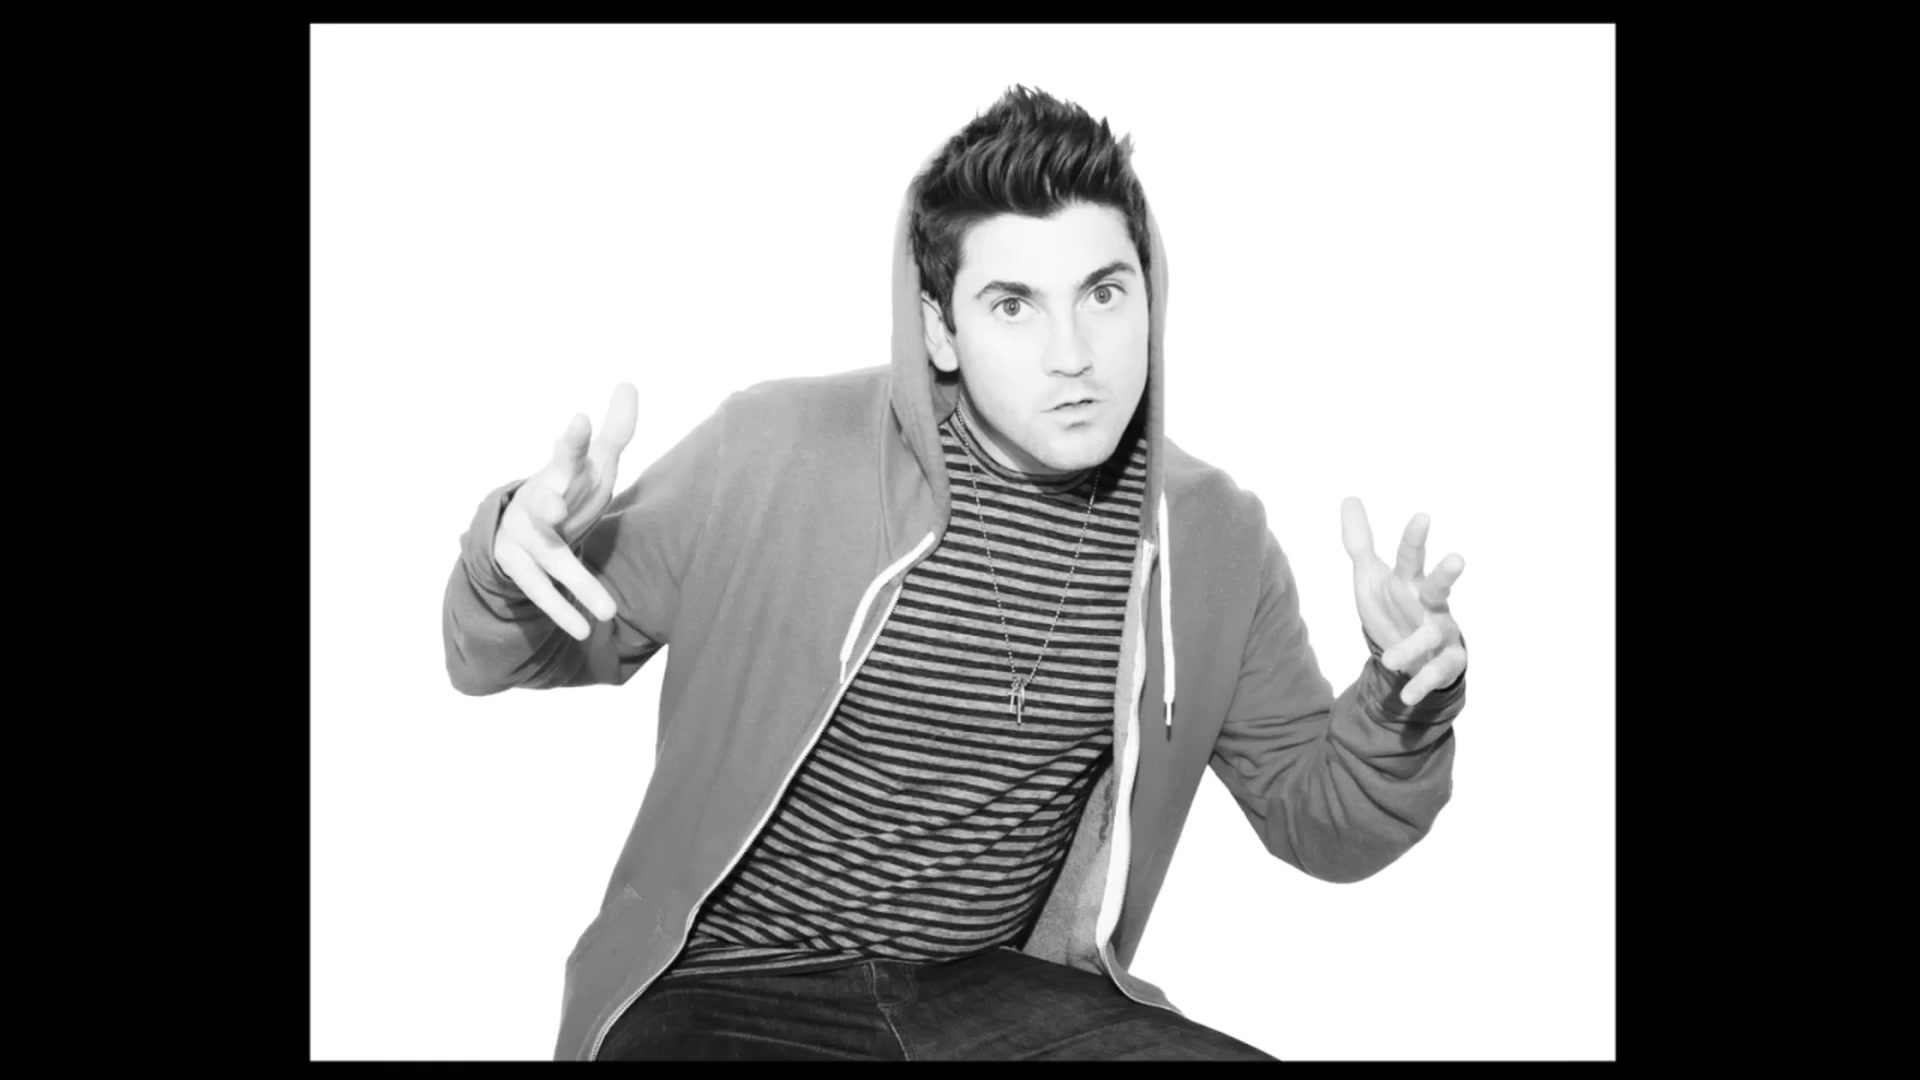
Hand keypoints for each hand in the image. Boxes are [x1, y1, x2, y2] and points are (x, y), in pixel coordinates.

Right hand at [492, 384, 639, 640]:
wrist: (517, 527)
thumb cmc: (568, 490)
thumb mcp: (593, 463)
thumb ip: (615, 430)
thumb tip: (629, 382)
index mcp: (560, 472)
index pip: (569, 452)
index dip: (574, 438)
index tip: (580, 421)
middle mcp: (538, 501)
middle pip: (545, 501)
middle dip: (549, 503)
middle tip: (557, 508)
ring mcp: (524, 537)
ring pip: (551, 560)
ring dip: (576, 584)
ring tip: (607, 612)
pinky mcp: (519, 567)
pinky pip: (541, 592)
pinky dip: (563, 610)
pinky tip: (586, 630)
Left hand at [1339, 497, 1467, 705]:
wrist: (1411, 653)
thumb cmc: (1394, 607)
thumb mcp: (1371, 577)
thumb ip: (1360, 542)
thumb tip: (1350, 497)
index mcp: (1409, 581)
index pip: (1410, 556)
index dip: (1414, 538)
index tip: (1422, 516)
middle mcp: (1430, 603)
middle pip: (1439, 585)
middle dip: (1447, 572)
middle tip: (1456, 559)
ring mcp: (1441, 632)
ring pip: (1434, 635)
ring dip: (1414, 645)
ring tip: (1391, 659)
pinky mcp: (1447, 662)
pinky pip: (1439, 671)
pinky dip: (1422, 683)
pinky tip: (1406, 695)